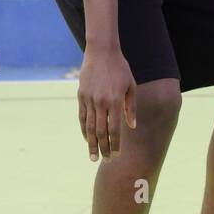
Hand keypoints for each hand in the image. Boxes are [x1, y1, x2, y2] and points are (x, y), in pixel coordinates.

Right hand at [77, 44, 136, 160]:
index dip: (115, 144)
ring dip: (91, 143)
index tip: (116, 155)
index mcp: (115, 101)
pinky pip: (82, 117)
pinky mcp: (81, 96)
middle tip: (105, 161)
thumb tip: (131, 127)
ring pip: (89, 127)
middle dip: (103, 148)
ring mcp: (89, 99)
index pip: (114, 129)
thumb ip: (131, 108)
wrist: (102, 52)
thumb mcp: (131, 87)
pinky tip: (87, 139)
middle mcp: (101, 102)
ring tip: (93, 156)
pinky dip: (84, 129)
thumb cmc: (121, 69)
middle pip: (101, 131)